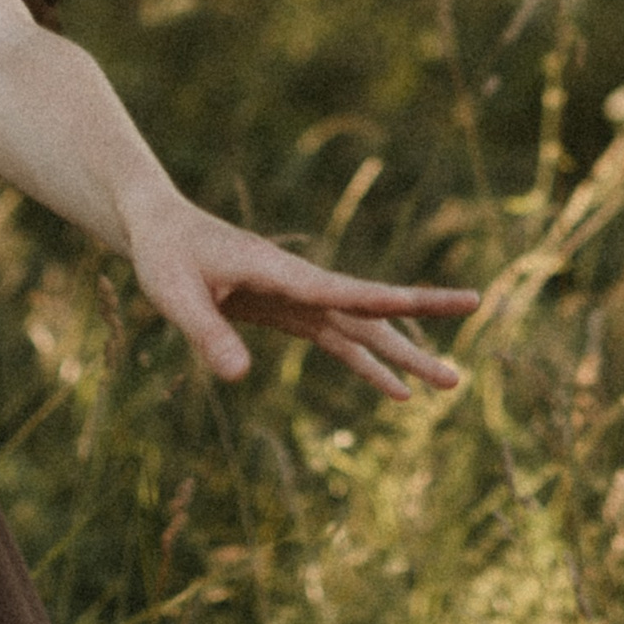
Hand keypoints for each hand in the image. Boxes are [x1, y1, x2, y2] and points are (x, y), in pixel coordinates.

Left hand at [126, 200, 476, 398]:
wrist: (159, 230)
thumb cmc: (164, 256)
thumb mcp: (175, 296)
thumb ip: (206, 334)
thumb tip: (238, 379)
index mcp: (283, 274)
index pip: (346, 292)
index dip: (390, 302)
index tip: (437, 304)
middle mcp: (303, 285)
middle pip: (371, 313)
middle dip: (419, 332)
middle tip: (465, 354)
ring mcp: (302, 300)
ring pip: (364, 331)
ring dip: (404, 357)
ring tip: (449, 384)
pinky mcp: (291, 314)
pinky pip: (339, 343)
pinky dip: (368, 366)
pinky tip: (396, 393)